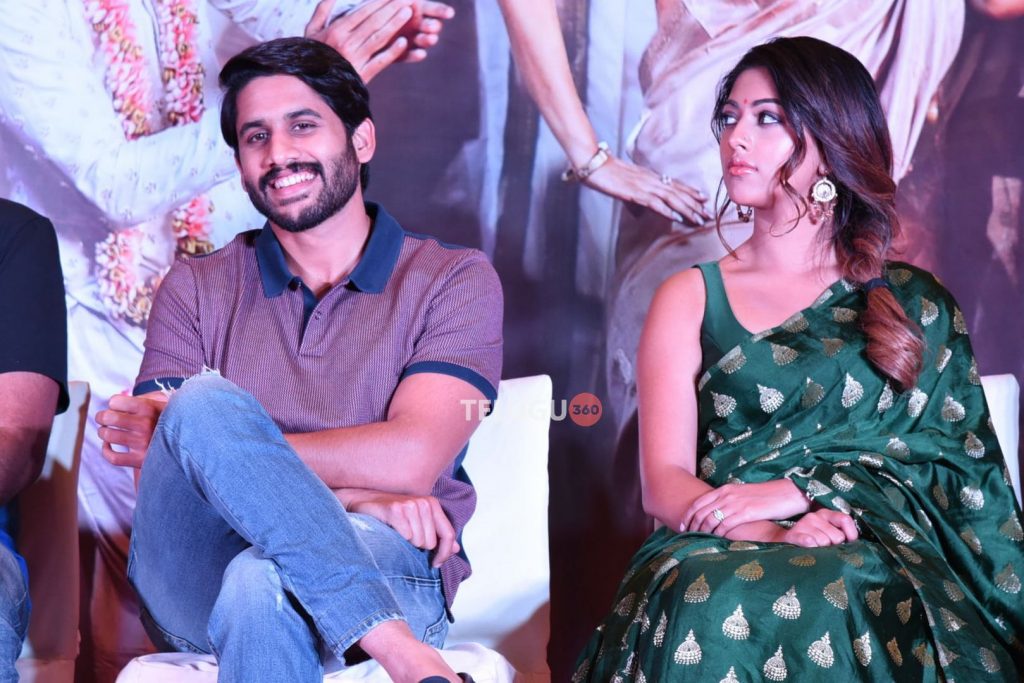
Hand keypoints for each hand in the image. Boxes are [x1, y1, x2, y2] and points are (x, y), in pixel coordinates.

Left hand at [96, 393, 166, 467]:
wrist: (191, 441)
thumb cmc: (172, 420)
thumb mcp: (163, 403)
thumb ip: (143, 398)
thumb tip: (118, 401)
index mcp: (149, 407)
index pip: (114, 401)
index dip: (114, 403)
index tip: (117, 406)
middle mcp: (145, 425)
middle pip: (108, 417)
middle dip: (102, 417)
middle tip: (103, 418)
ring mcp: (142, 444)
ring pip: (108, 435)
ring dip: (103, 432)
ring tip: (107, 431)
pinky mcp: (140, 461)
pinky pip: (113, 457)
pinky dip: (106, 451)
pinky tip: (108, 445)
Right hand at [306, 0, 453, 82]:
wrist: (311, 88)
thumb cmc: (311, 56)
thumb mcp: (311, 31)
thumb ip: (322, 11)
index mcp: (336, 31)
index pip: (362, 12)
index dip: (379, 2)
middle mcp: (347, 44)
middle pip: (374, 23)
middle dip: (391, 9)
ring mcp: (356, 60)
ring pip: (379, 39)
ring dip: (395, 25)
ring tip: (407, 13)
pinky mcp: (362, 76)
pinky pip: (380, 62)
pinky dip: (392, 52)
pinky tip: (404, 42)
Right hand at [337, 489, 458, 566]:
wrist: (361, 501)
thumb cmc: (390, 515)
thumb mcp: (417, 523)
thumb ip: (437, 535)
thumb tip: (456, 549)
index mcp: (432, 504)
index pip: (448, 534)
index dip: (444, 553)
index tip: (435, 564)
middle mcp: (424, 502)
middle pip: (431, 542)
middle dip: (418, 547)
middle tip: (404, 539)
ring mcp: (410, 504)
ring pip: (418, 541)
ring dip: (406, 544)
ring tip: (396, 534)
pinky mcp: (395, 509)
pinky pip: (405, 535)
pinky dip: (397, 538)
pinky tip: (389, 531)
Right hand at [583, 157, 710, 225]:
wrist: (594, 164)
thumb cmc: (606, 172)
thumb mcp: (624, 184)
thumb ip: (635, 195)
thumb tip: (639, 210)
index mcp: (649, 176)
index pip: (675, 184)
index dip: (691, 192)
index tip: (704, 199)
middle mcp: (651, 179)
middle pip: (679, 192)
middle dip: (695, 205)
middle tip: (709, 214)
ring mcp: (644, 186)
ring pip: (672, 198)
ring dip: (688, 210)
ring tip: (700, 219)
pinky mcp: (636, 193)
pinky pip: (656, 203)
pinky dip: (669, 211)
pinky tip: (678, 218)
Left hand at [682, 479, 809, 535]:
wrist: (788, 492)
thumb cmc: (767, 496)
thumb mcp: (743, 494)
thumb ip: (730, 501)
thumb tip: (718, 513)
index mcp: (725, 489)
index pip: (699, 502)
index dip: (688, 515)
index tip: (682, 526)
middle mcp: (728, 495)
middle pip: (701, 512)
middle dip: (691, 525)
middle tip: (687, 536)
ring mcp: (736, 503)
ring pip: (710, 519)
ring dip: (703, 531)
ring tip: (699, 540)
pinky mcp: (747, 513)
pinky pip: (725, 525)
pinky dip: (718, 534)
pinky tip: (716, 539)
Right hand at [779, 509, 858, 546]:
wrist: (784, 543)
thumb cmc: (812, 540)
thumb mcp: (827, 533)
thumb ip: (841, 534)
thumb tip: (854, 542)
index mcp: (825, 514)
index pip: (845, 519)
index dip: (851, 534)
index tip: (849, 543)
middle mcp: (814, 516)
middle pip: (837, 536)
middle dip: (834, 546)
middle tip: (825, 548)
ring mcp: (803, 524)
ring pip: (824, 542)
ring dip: (822, 551)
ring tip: (815, 549)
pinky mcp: (793, 535)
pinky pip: (810, 542)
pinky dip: (812, 548)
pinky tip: (809, 549)